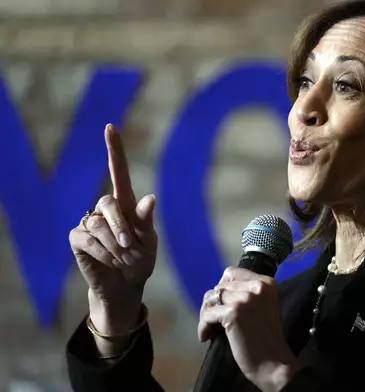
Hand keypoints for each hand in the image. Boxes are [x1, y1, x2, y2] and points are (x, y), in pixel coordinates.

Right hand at [69, 124, 156, 338]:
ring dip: (114, 246)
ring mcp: (89, 222)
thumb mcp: (150, 242)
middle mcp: (106, 209)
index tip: (110, 127)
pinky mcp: (78, 238)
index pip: (118, 171)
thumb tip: (150, 198)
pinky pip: (88, 239)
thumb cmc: (141, 260)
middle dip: (121, 228)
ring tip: (123, 259)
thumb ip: (147, 222)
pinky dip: (103, 252)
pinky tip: (109, 261)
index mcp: (127, 204)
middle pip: (108, 203)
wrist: (126, 285)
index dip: (114, 150)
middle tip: (131, 249)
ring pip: (99, 225)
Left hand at [199, 267, 300, 391]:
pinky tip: (207, 337)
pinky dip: (204, 326)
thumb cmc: (267, 338)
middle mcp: (257, 285)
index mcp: (266, 282)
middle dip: (213, 304)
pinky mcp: (233, 312)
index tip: (221, 305)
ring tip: (210, 330)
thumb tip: (218, 290)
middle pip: (219, 286)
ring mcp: (245, 298)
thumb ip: (247, 293)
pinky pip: (208, 314)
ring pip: (211, 298)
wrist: (274, 362)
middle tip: (213, 321)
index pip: (232, 273)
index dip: (222, 289)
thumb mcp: (264, 306)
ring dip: (206, 315)